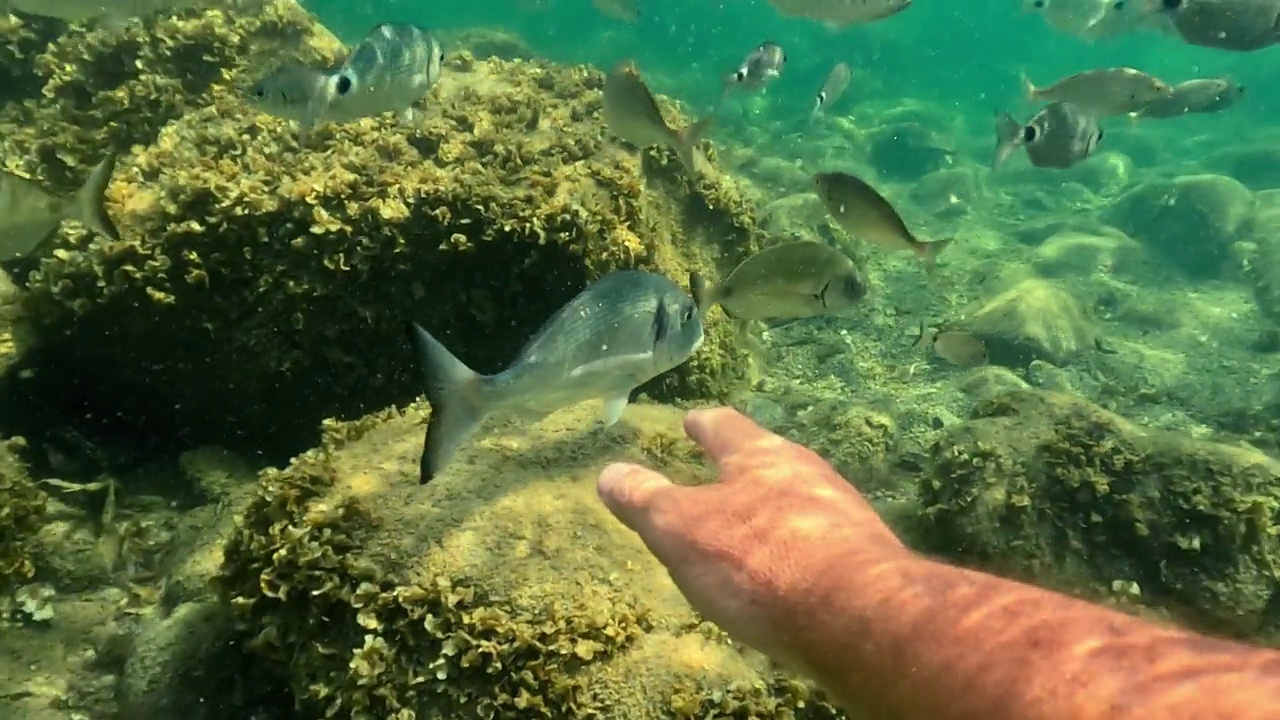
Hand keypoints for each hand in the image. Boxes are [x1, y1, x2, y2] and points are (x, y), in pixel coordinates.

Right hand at [597, 407, 906, 667]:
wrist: (859, 616)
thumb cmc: (759, 561)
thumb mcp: (681, 530)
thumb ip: (645, 501)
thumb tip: (609, 473)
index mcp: (760, 457)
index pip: (726, 427)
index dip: (704, 424)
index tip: (692, 419)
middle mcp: (807, 474)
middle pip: (770, 461)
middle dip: (744, 468)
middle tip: (722, 471)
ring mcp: (843, 516)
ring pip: (799, 501)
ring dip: (773, 511)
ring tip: (751, 527)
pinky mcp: (864, 561)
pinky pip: (820, 545)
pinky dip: (798, 551)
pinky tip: (788, 576)